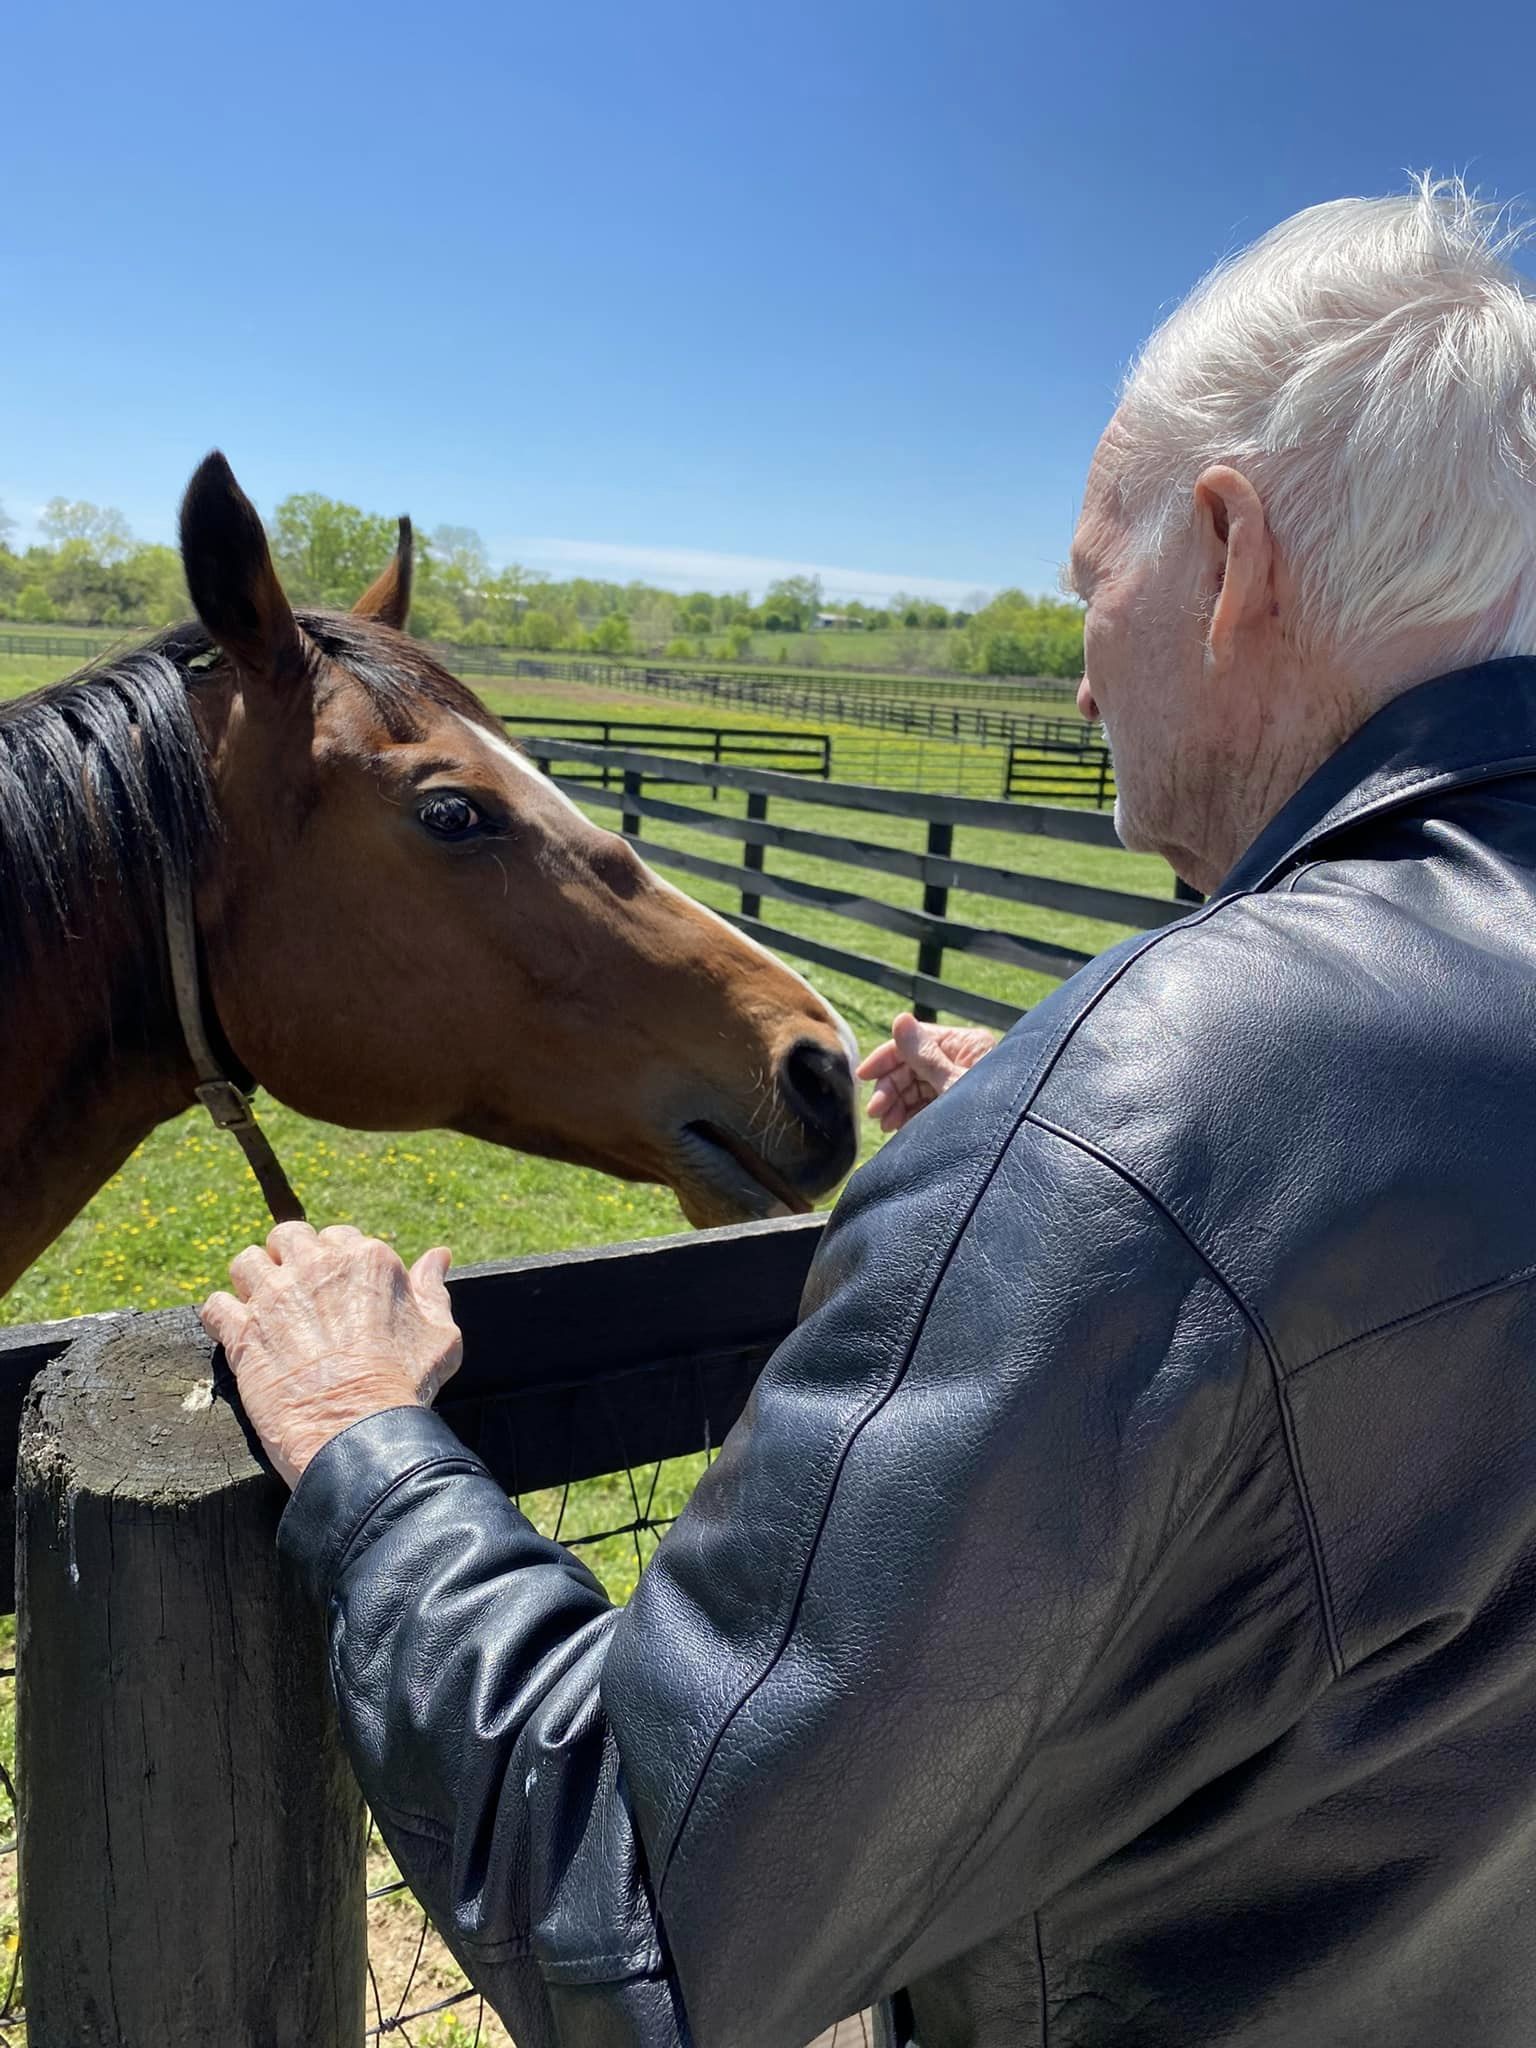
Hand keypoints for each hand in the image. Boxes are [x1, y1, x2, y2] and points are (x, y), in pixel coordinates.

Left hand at [200, 1222, 462, 1488]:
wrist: (360, 1434)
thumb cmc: (406, 1386)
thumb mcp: (439, 1334)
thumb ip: (433, 1289)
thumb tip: (438, 1255)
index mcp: (366, 1259)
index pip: (340, 1236)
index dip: (336, 1262)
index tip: (337, 1290)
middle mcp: (316, 1266)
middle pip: (288, 1236)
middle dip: (290, 1258)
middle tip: (298, 1294)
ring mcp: (273, 1296)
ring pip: (246, 1262)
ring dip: (252, 1280)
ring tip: (263, 1308)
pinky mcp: (241, 1331)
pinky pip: (214, 1305)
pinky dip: (221, 1317)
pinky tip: (237, 1333)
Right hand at [856, 1012, 997, 1132]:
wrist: (1009, 1151)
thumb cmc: (988, 1113)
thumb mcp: (952, 1083)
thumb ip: (924, 1055)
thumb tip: (900, 1019)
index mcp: (966, 1044)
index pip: (915, 1040)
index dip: (886, 1057)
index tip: (864, 1075)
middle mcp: (962, 1059)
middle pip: (912, 1066)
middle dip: (891, 1089)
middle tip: (876, 1112)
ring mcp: (958, 1083)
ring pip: (916, 1087)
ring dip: (897, 1104)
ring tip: (886, 1125)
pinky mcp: (955, 1105)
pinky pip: (925, 1104)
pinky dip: (909, 1114)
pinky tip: (898, 1127)